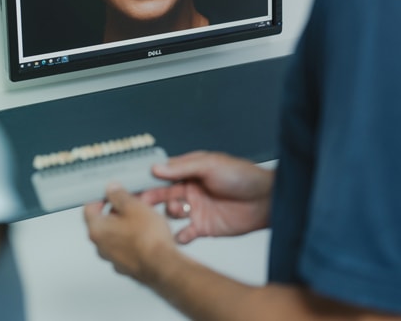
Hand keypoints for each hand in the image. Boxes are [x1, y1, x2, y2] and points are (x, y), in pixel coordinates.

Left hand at [84, 183, 178, 284]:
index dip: (100, 197)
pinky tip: (146, 236)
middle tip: (130, 204)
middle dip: (116, 211)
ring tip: (142, 219)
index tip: (111, 193)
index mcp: (97, 230)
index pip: (89, 209)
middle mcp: (101, 247)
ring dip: (125, 226)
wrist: (164, 267)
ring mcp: (113, 259)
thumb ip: (119, 195)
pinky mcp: (126, 266)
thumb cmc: (148, 240)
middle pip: (102, 222)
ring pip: (115, 236)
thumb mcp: (133, 206)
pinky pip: (125, 248)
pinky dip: (132, 240)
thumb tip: (111, 189)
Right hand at [139, 151, 273, 243]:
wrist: (267, 201)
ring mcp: (196, 209)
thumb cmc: (242, 176)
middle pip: (162, 194)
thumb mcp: (210, 165)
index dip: (148, 179)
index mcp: (190, 171)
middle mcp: (190, 189)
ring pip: (171, 213)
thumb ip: (182, 168)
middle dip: (151, 198)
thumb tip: (157, 168)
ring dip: (169, 213)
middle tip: (142, 202)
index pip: (163, 174)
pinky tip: (180, 234)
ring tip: (178, 211)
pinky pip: (185, 233)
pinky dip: (180, 236)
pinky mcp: (204, 227)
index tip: (134, 183)